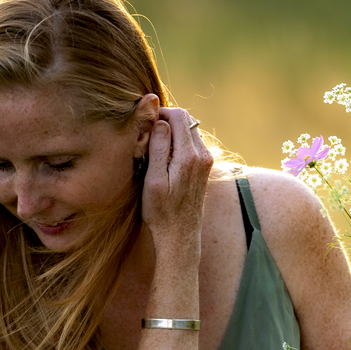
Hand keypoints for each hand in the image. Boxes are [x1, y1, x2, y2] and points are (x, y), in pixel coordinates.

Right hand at [141, 107, 213, 253]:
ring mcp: (206, 161)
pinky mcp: (204, 167)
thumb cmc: (161, 211)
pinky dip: (177, 142)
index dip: (160, 113)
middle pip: (186, 120)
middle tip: (146, 133)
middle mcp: (202, 155)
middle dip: (166, 120)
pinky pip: (191, 142)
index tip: (144, 123)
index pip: (179, 116)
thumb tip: (160, 122)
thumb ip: (158, 148)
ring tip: (153, 147)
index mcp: (189, 156)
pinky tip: (163, 157)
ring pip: (189, 130)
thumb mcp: (153, 180)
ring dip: (171, 131)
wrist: (180, 235)